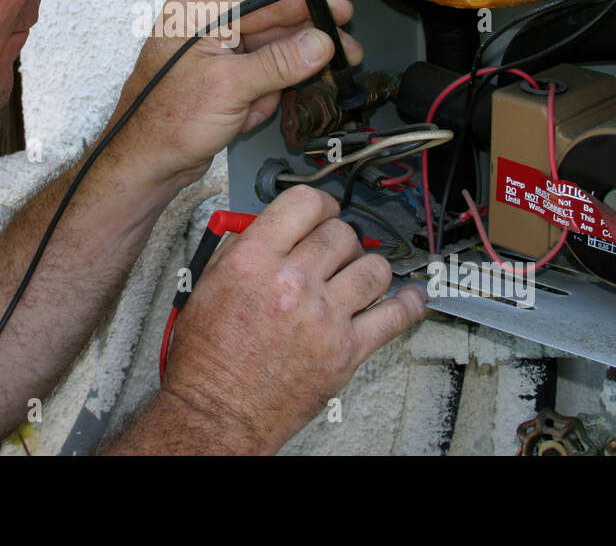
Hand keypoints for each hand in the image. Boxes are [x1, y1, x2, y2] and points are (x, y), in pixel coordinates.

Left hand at [108, 0, 362, 186]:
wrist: (145, 167)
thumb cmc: (166, 124)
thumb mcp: (231, 87)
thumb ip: (279, 62)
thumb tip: (318, 43)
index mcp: (195, 14)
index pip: (263, 1)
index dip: (305, 7)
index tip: (339, 11)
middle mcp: (200, 28)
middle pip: (269, 31)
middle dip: (296, 57)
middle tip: (341, 56)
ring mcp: (208, 56)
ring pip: (267, 62)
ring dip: (268, 91)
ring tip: (248, 111)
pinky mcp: (216, 81)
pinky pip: (256, 82)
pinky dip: (256, 103)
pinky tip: (239, 120)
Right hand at [161, 185, 427, 453]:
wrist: (217, 412)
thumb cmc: (207, 360)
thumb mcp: (207, 286)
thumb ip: (240, 249)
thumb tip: (269, 228)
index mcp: (253, 261)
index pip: (305, 204)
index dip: (321, 203)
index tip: (325, 212)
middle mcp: (292, 283)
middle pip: (341, 233)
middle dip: (340, 239)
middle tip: (335, 251)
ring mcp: (323, 316)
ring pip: (373, 267)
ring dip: (368, 267)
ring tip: (359, 276)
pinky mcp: (347, 350)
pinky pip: (396, 315)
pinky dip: (409, 302)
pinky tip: (408, 296)